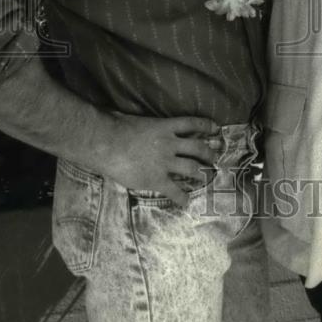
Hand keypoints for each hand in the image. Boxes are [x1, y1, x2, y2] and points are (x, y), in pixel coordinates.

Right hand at [98, 114, 223, 205]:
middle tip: (215, 159)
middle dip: (209, 154)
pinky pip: (174, 190)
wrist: (105, 143)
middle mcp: (170, 143)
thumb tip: (143, 121)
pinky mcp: (157, 179)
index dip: (206, 126)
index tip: (216, 128)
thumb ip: (148, 123)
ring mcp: (165, 162)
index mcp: (166, 126)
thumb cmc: (116, 127)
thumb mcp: (137, 119)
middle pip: (198, 147)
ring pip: (192, 168)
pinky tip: (186, 202)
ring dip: (201, 174)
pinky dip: (182, 197)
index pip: (192, 123)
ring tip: (205, 178)